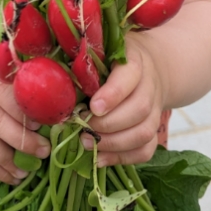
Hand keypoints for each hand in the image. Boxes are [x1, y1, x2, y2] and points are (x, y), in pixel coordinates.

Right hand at [0, 45, 50, 183]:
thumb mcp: (1, 63)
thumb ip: (24, 75)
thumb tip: (60, 94)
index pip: (0, 88)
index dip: (21, 107)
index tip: (42, 122)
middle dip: (20, 138)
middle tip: (43, 150)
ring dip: (7, 159)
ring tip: (28, 170)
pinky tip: (10, 176)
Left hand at [82, 35, 170, 165]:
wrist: (148, 67)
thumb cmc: (114, 61)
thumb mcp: (102, 52)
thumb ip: (84, 65)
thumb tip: (56, 85)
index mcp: (135, 61)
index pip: (130, 75)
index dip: (113, 94)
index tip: (93, 107)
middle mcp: (150, 85)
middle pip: (140, 108)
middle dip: (108, 125)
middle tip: (82, 130)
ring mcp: (155, 109)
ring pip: (144, 132)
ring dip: (114, 144)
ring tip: (87, 144)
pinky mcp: (153, 128)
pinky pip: (146, 149)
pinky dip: (124, 158)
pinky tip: (101, 158)